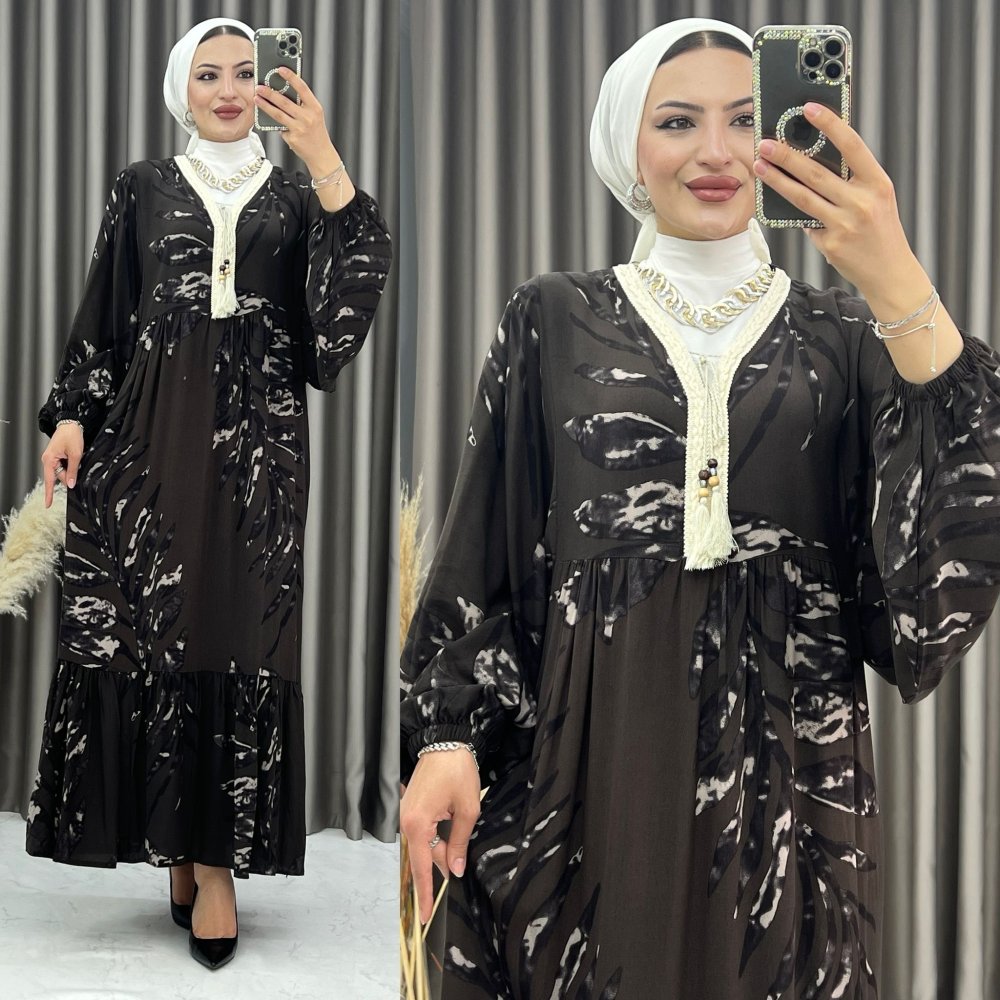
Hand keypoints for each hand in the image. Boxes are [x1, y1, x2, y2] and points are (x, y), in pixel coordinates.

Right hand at [41, 423, 83, 507]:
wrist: (71, 423)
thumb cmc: (71, 435)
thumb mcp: (76, 454)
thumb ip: (73, 471)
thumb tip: (71, 484)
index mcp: (49, 460)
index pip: (50, 481)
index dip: (50, 494)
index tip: (48, 504)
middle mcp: (48, 460)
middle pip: (59, 476)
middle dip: (70, 475)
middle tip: (78, 464)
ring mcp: (52, 458)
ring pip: (63, 471)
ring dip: (71, 469)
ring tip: (77, 456)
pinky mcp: (57, 456)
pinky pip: (64, 466)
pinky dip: (71, 465)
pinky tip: (75, 458)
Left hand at [254, 67, 337, 167]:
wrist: (321, 155)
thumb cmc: (317, 133)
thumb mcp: (314, 115)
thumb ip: (302, 104)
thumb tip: (282, 92)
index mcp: (315, 108)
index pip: (302, 88)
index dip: (291, 77)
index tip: (280, 69)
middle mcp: (308, 117)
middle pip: (285, 101)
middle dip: (270, 92)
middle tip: (259, 86)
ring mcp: (300, 128)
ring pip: (278, 113)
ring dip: (265, 105)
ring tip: (257, 98)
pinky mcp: (292, 138)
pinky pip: (280, 127)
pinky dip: (273, 122)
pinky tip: (266, 117)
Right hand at [399, 749, 480, 924]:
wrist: (445, 741)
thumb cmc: (457, 771)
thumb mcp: (467, 810)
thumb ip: (458, 843)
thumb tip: (455, 870)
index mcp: (417, 824)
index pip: (421, 867)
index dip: (425, 893)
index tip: (425, 916)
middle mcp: (405, 822)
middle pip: (423, 857)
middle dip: (442, 865)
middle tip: (459, 865)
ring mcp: (405, 814)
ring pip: (423, 845)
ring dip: (440, 849)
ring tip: (456, 839)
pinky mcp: (410, 808)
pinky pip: (421, 832)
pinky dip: (434, 838)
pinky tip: (447, 833)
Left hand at [753, 102, 914, 293]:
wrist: (890, 272)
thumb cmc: (880, 230)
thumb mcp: (876, 198)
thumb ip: (852, 180)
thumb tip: (812, 159)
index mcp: (878, 183)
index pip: (852, 145)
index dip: (830, 124)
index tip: (809, 107)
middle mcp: (862, 202)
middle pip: (817, 172)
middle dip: (787, 155)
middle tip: (766, 142)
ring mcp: (845, 224)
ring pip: (802, 197)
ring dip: (777, 180)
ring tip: (760, 165)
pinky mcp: (830, 244)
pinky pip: (805, 222)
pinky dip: (791, 211)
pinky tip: (774, 200)